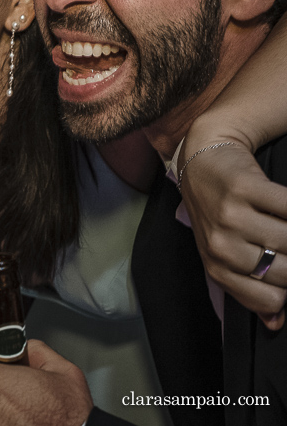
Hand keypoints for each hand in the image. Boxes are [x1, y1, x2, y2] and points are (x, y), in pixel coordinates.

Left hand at [179, 141, 286, 328]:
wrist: (203, 159)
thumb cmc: (218, 211)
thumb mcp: (222, 253)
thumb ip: (248, 288)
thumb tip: (277, 322)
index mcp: (216, 267)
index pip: (270, 300)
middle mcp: (220, 245)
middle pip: (286, 273)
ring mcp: (230, 216)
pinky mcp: (244, 187)